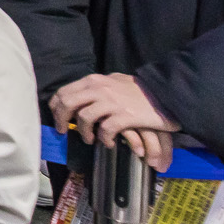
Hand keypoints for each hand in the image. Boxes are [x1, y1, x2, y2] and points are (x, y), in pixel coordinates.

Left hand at [50, 73, 180, 171]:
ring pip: (84, 118)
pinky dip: (104, 139)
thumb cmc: (140, 90)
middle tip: (65, 131)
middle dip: (61, 120)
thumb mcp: (114, 82)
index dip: (56, 108)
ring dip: (84, 132)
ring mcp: (112, 101)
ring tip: (90, 139)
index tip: (58, 120)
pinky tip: (108, 143)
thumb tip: (78, 98)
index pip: (64, 92)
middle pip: (67, 103)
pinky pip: (105, 130)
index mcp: (94, 80)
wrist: (168, 93)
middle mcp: (99, 88)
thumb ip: (96, 88)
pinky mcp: (125, 115)